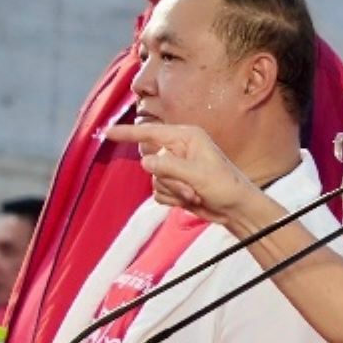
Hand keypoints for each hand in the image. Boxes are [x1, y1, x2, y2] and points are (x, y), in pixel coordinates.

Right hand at [104, 122, 258, 223]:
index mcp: (187, 137)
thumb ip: (169, 166)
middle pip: (152, 162)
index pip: (150, 132)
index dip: (127, 133)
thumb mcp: (198, 174)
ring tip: (195, 195)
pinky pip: (159, 192)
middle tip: (191, 189)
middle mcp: (179, 150)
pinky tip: (191, 200)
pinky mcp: (175, 184)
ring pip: (155, 180)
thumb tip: (145, 162)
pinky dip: (173, 199)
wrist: (236, 209)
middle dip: (170, 180)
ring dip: (173, 191)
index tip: (106, 132)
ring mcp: (176, 167)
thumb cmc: (226, 186)